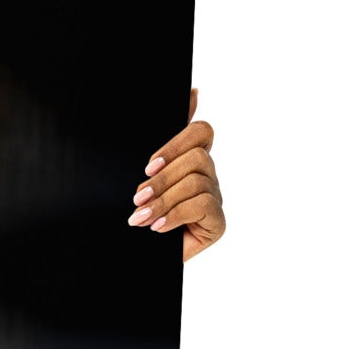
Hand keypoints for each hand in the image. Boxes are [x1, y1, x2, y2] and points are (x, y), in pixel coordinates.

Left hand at [129, 90, 223, 259]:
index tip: (148, 166)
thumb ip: (161, 142)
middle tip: (138, 198)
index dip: (177, 143)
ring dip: (163, 200)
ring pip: (197, 182)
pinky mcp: (218, 223)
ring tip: (141, 218)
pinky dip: (175, 215)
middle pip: (197, 157)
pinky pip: (204, 205)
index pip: (201, 132)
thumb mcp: (143, 175)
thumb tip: (194, 91)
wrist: (130, 257)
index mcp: (189, 159)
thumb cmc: (136, 212)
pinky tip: (158, 228)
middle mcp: (207, 175)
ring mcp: (215, 198)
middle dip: (162, 179)